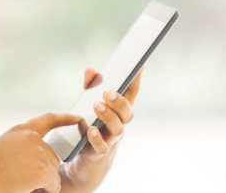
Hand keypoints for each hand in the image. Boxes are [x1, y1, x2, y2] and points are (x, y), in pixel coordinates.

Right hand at [0, 112, 83, 192]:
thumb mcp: (4, 150)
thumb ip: (23, 148)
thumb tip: (45, 159)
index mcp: (21, 131)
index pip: (48, 120)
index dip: (64, 119)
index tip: (78, 118)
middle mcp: (32, 138)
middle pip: (53, 157)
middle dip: (44, 171)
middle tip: (22, 178)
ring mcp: (39, 153)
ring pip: (54, 172)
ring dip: (43, 182)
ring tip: (21, 183)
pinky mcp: (42, 169)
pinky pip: (55, 184)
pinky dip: (46, 190)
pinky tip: (29, 188)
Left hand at [58, 67, 141, 192]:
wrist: (85, 163)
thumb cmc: (90, 129)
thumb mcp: (89, 106)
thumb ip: (90, 87)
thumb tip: (89, 69)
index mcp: (119, 112)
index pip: (132, 93)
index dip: (137, 79)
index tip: (140, 63)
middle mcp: (119, 125)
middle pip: (127, 112)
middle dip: (119, 101)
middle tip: (108, 92)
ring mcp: (111, 140)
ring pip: (117, 128)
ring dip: (108, 116)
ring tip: (97, 106)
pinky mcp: (98, 153)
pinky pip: (101, 146)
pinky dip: (96, 138)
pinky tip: (89, 129)